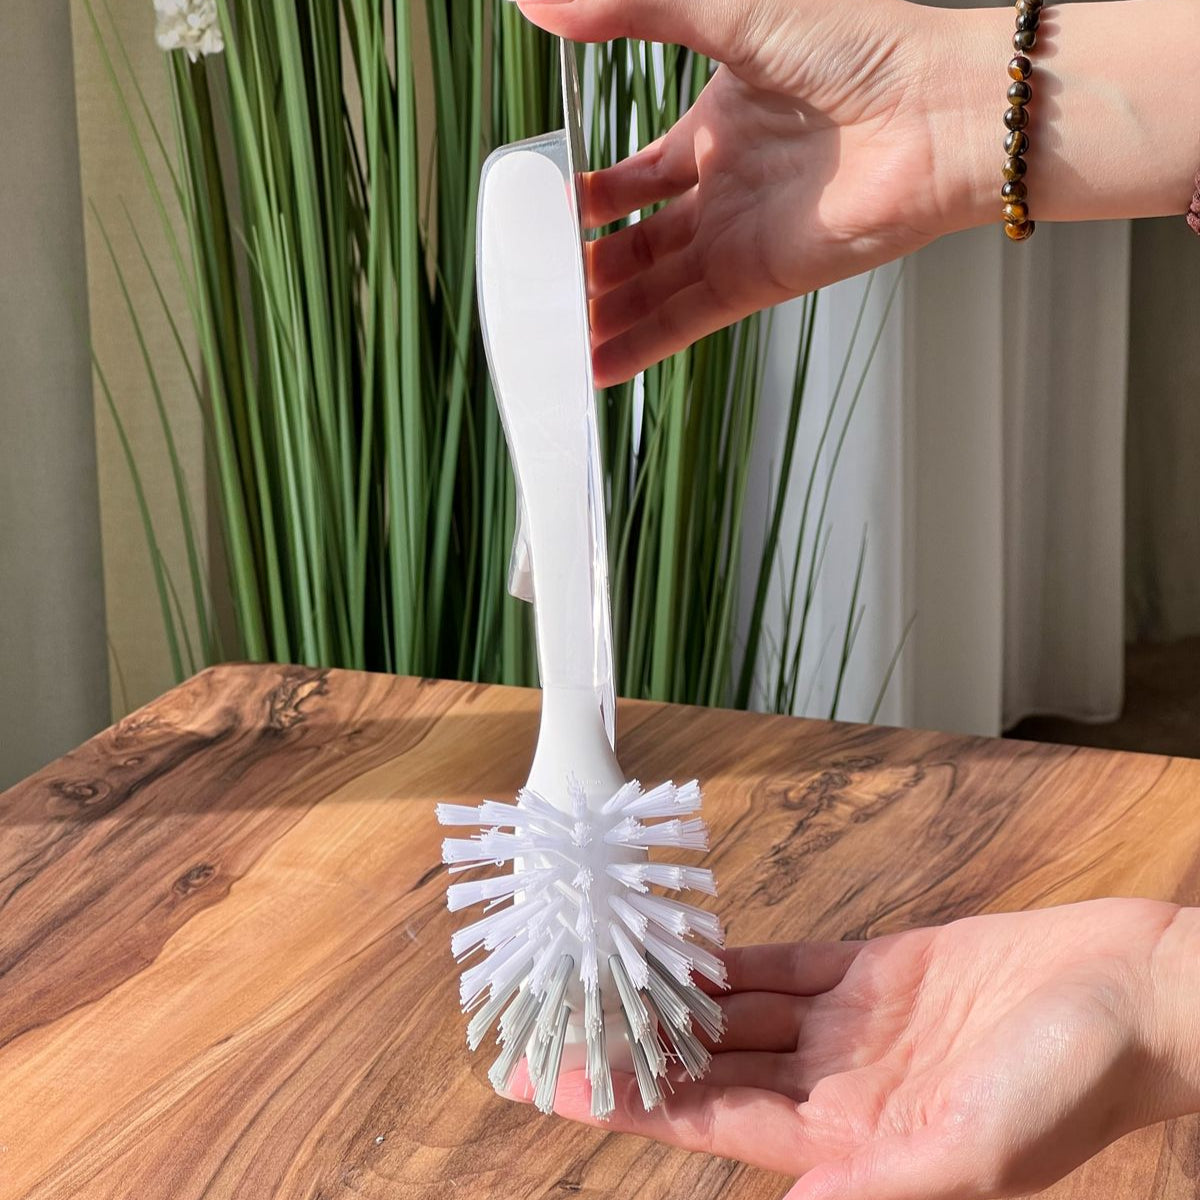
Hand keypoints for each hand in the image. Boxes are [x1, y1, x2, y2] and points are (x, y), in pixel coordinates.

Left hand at [508, 899, 1199, 1198]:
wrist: (1135, 994)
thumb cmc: (1072, 1084)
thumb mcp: (972, 1150)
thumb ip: (873, 1184)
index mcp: (852, 1142)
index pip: (715, 1119)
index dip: (638, 1099)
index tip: (563, 1078)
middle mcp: (841, 1087)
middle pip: (713, 1064)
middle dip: (637, 1044)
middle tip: (556, 1016)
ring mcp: (856, 1028)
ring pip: (740, 1010)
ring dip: (674, 995)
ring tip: (604, 971)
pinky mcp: (879, 972)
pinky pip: (786, 963)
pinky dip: (734, 956)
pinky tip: (684, 945)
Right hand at [516, 0, 977, 384]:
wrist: (940, 113)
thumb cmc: (859, 47)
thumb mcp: (727, 11)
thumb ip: (632, 9)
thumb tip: (536, 0)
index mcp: (715, 128)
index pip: (633, 178)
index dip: (587, 200)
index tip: (538, 213)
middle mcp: (724, 190)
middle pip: (637, 244)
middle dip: (586, 267)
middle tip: (535, 286)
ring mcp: (738, 239)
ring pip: (652, 289)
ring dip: (604, 315)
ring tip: (549, 335)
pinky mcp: (758, 280)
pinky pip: (684, 321)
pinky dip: (640, 349)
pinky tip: (595, 367)